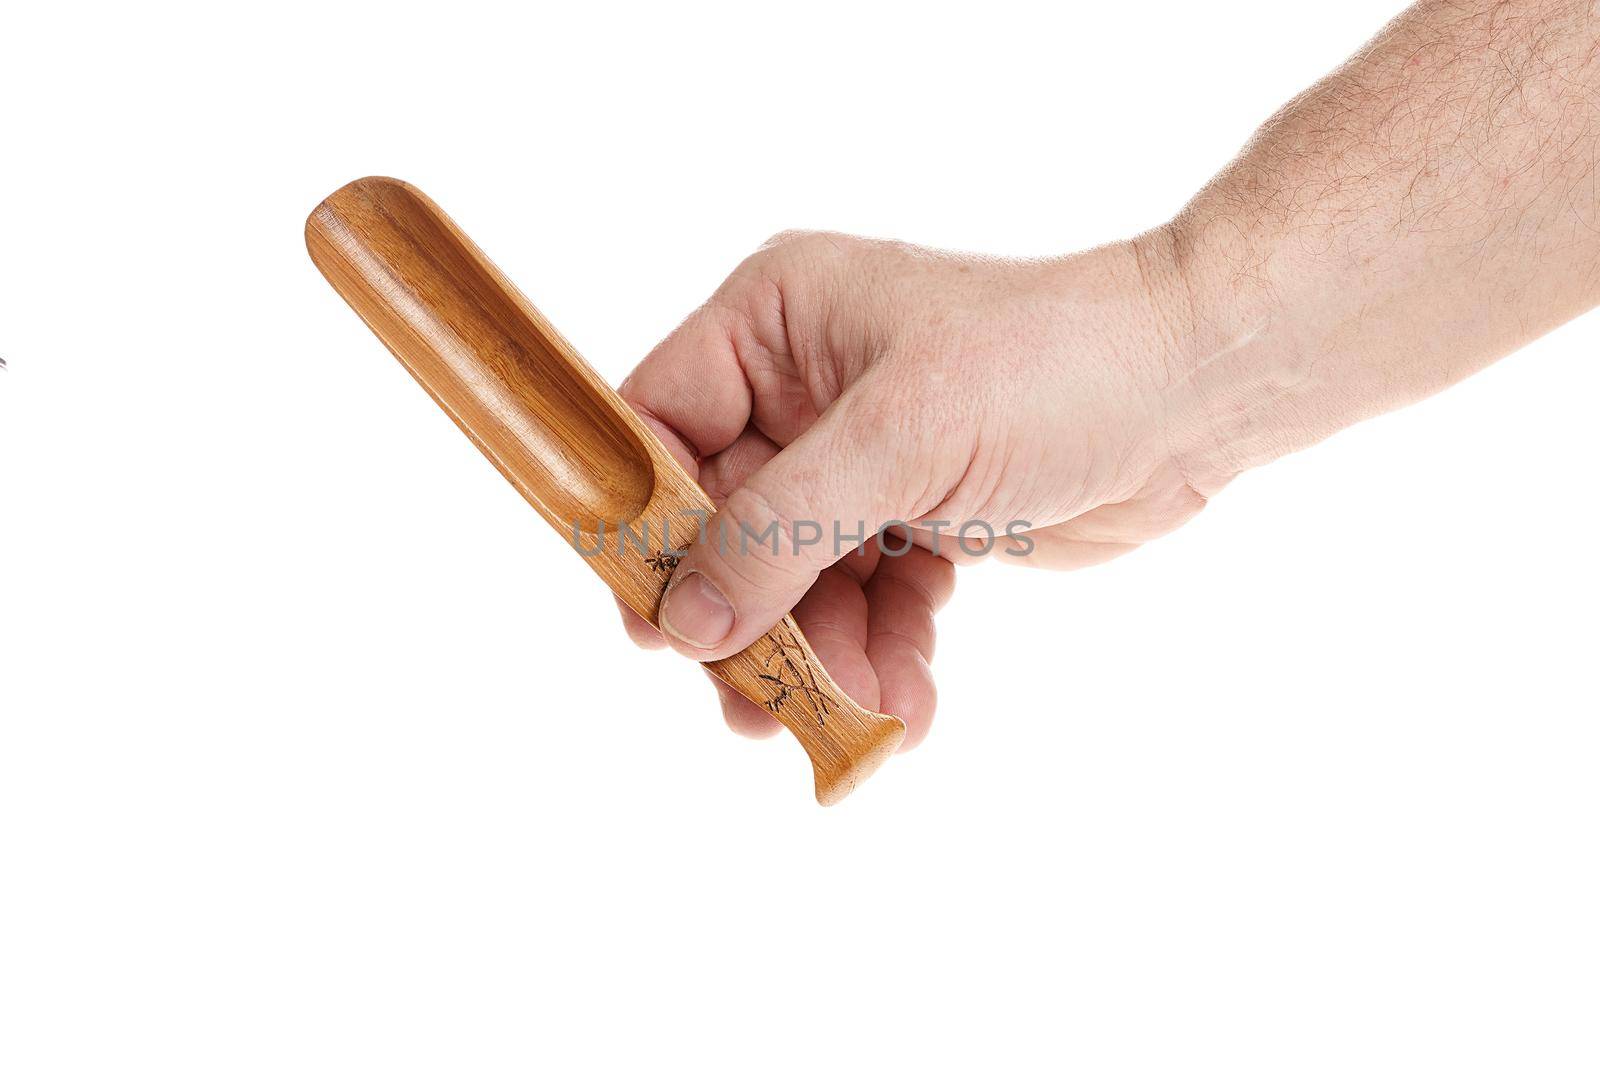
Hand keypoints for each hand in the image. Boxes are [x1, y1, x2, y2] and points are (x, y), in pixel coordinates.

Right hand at [615, 229, 1212, 745]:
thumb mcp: (903, 438)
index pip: (661, 425)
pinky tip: (906, 708)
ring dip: (823, 659)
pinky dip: (881, 657)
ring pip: (795, 581)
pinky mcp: (912, 519)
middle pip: (724, 526)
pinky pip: (865, 602)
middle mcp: (803, 391)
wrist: (1193, 392)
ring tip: (856, 723)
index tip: (656, 625)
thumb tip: (687, 620)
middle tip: (753, 710)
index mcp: (774, 323)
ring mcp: (859, 461)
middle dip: (751, 622)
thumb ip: (781, 528)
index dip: (646, 527)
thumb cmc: (1051, 367)